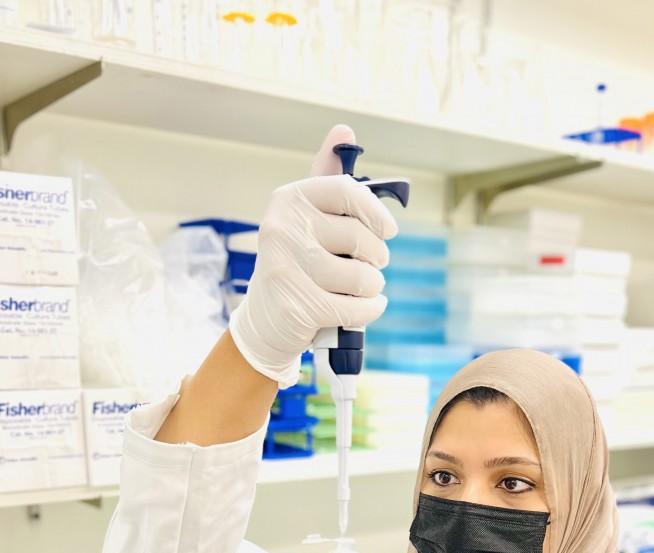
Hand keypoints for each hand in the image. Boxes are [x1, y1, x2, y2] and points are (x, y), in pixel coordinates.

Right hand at [229, 125, 396, 387]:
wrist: (264, 322)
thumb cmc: (297, 263)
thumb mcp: (306, 219)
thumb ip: (328, 179)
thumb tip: (344, 129)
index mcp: (288, 200)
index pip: (346, 190)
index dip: (375, 211)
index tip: (388, 230)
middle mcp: (282, 229)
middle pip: (360, 238)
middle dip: (376, 257)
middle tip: (370, 265)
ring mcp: (287, 268)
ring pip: (362, 276)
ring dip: (373, 286)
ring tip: (361, 288)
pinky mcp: (299, 306)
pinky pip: (358, 306)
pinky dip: (371, 309)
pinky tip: (367, 306)